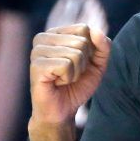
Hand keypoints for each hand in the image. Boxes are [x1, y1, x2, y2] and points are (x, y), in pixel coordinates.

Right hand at [27, 25, 110, 140]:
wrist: (62, 112)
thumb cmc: (77, 86)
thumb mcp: (98, 64)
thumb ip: (103, 45)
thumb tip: (95, 30)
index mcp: (55, 33)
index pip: (84, 29)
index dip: (89, 51)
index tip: (77, 64)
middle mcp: (42, 37)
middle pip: (81, 41)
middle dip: (83, 63)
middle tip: (69, 75)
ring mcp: (37, 51)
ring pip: (75, 54)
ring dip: (76, 72)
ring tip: (63, 80)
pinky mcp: (36, 65)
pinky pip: (66, 66)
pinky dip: (68, 78)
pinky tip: (57, 83)